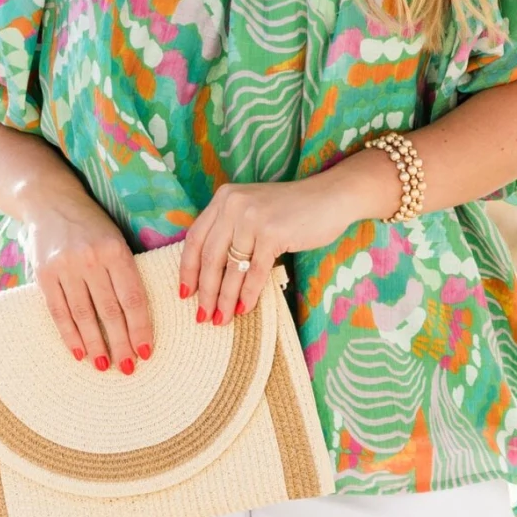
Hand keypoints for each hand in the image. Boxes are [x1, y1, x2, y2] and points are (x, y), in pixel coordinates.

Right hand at [20, 191, 151, 373]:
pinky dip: (69, 335)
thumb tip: (139, 317)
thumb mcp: (115, 239)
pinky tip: (79, 353)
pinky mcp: (44, 274)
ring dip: (95, 345)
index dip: (140, 328)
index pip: (132, 298)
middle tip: (129, 368)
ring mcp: (65, 267)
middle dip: (121, 343)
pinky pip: (58, 311)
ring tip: (105, 366)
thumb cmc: (91, 226)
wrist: (50, 201)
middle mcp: (91, 259)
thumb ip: (125, 272)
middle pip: (110, 311)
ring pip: (84, 315)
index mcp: (116, 250)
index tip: (146, 352)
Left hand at [180, 159, 397, 323]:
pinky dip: (248, 294)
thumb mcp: (254, 212)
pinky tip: (244, 308)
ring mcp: (252, 218)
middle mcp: (233, 205)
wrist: (331, 198)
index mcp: (224, 198)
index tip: (185, 293)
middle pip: (209, 257)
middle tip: (202, 316)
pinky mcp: (272, 233)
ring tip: (221, 319)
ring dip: (224, 298)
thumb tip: (211, 275)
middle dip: (204, 291)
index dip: (188, 269)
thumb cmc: (293, 211)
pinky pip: (254, 271)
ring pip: (230, 267)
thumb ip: (232, 231)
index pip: (195, 238)